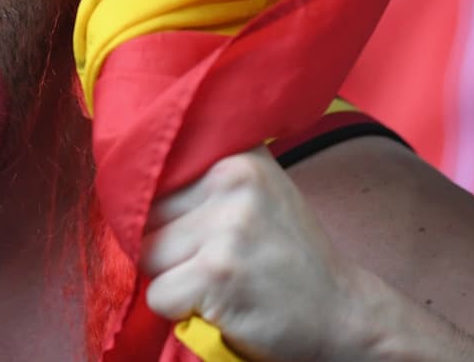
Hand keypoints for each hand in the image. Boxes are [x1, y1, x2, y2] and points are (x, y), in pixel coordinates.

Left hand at [139, 147, 357, 361]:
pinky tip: (221, 304)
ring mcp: (225, 227)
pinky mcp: (216, 273)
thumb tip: (127, 175)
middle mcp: (232, 181)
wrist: (346, 316)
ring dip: (172, 279)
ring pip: (146, 255)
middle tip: (218, 262)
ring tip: (220, 281)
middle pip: (146, 216)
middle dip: (168, 246)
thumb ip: (204, 178)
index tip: (193, 226)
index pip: (155, 177)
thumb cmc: (287, 256)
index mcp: (237, 157)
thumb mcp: (258, 195)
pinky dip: (179, 309)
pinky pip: (157, 294)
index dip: (165, 211)